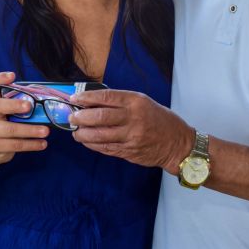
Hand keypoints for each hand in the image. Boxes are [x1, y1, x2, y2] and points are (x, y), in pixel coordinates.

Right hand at [0, 71, 48, 166]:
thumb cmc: (6, 125)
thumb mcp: (10, 114)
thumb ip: (22, 105)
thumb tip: (49, 98)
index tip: (12, 75)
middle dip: (14, 105)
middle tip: (29, 106)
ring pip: (11, 130)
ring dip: (30, 130)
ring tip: (46, 131)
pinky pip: (15, 146)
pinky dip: (31, 145)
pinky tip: (43, 144)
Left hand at [69, 89, 193, 173]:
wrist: (176, 143)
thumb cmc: (159, 119)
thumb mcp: (143, 102)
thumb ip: (120, 102)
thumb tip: (93, 102)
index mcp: (136, 102)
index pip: (106, 97)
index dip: (87, 98)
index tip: (74, 99)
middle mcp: (133, 118)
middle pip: (99, 117)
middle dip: (81, 117)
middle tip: (72, 117)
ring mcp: (131, 137)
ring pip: (99, 135)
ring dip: (83, 133)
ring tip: (76, 131)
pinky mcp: (129, 151)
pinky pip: (105, 148)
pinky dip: (92, 144)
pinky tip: (86, 141)